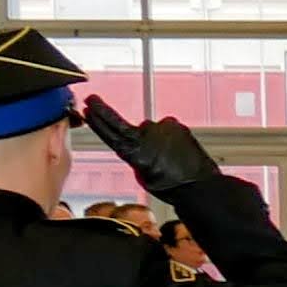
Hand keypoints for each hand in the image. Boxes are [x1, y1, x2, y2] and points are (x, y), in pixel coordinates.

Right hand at [78, 93, 220, 203]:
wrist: (199, 185)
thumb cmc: (172, 186)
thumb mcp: (143, 176)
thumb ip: (135, 156)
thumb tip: (136, 144)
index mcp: (134, 153)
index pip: (109, 132)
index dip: (97, 120)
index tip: (87, 108)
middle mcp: (146, 137)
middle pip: (121, 124)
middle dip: (104, 111)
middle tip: (93, 100)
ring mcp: (162, 128)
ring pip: (149, 129)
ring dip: (153, 139)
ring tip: (165, 157)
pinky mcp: (176, 125)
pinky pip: (166, 129)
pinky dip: (167, 137)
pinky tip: (175, 151)